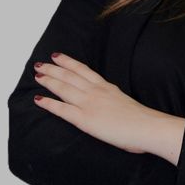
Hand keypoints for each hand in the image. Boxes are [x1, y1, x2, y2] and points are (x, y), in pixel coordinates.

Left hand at [32, 52, 150, 153]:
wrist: (146, 126)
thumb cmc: (142, 120)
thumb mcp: (125, 102)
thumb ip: (114, 101)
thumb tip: (110, 107)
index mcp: (107, 87)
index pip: (83, 70)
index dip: (69, 62)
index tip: (58, 57)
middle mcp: (96, 92)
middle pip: (70, 76)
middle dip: (53, 69)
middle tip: (40, 64)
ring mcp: (89, 104)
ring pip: (63, 88)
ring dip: (48, 81)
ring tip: (37, 76)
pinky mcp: (84, 119)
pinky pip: (62, 109)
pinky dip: (48, 103)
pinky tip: (38, 99)